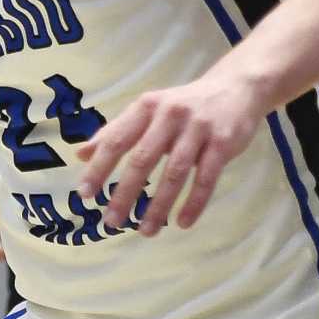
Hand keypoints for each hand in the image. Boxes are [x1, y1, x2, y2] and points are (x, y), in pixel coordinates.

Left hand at [78, 74, 262, 233]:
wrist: (237, 87)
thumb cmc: (186, 104)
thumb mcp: (150, 109)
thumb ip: (117, 130)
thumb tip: (81, 154)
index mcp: (148, 106)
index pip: (117, 139)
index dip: (100, 167)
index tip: (85, 194)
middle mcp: (170, 115)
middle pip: (143, 159)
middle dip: (125, 194)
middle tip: (111, 222)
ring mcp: (198, 129)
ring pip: (174, 173)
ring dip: (159, 206)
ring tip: (146, 231)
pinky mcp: (223, 143)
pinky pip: (206, 179)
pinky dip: (194, 203)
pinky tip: (183, 223)